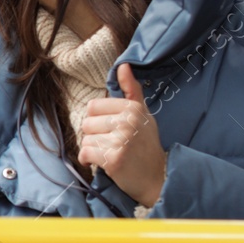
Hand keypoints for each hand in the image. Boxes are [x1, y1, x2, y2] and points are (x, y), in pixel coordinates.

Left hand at [80, 62, 165, 207]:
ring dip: (92, 149)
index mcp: (132, 107)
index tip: (109, 129)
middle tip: (110, 144)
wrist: (158, 177)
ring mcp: (121, 140)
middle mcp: (127, 121)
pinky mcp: (113, 159)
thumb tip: (123, 65)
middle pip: (87, 123)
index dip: (97, 120)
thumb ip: (132, 91)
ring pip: (85, 139)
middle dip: (94, 135)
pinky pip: (85, 153)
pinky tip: (101, 163)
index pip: (93, 106)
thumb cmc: (146, 145)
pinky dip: (88, 160)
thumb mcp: (144, 115)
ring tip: (109, 153)